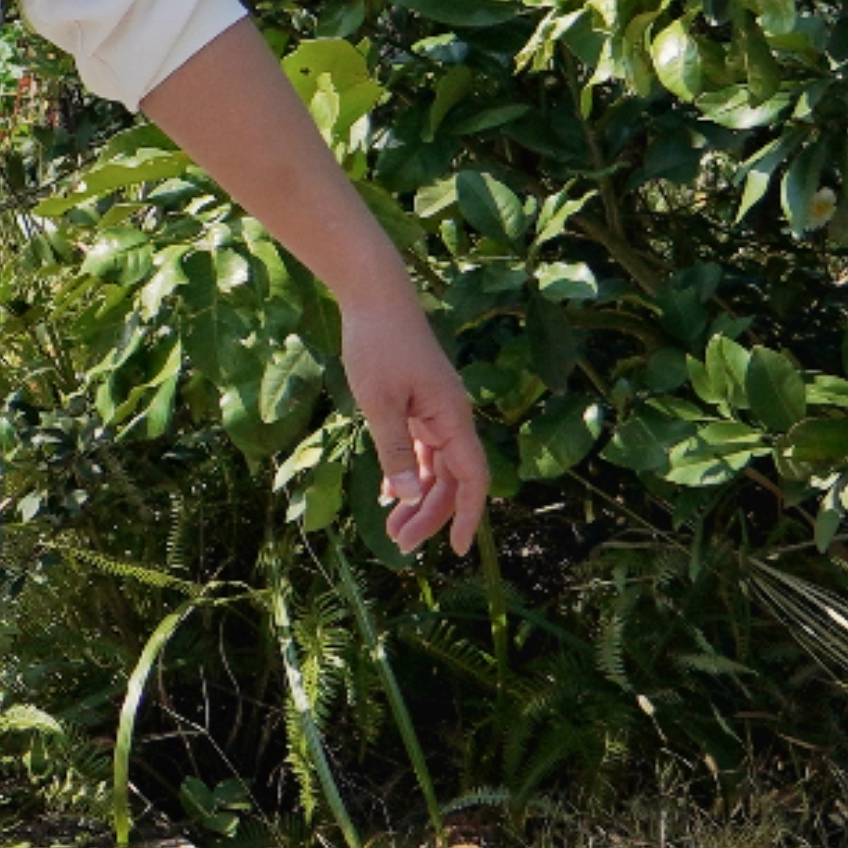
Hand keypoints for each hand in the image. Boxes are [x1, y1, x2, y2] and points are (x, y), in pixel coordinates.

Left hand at [342, 286, 494, 557]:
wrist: (374, 297)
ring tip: (392, 531)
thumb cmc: (377, 345)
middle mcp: (450, 418)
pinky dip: (407, 474)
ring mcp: (435, 411)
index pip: (472, 479)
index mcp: (452, 418)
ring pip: (435, 468)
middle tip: (400, 547)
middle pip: (451, 480)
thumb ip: (394, 451)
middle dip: (430, 516)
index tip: (458, 549)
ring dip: (417, 500)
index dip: (467, 516)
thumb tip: (410, 499)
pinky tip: (391, 497)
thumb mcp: (380, 402)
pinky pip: (419, 450)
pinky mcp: (417, 404)